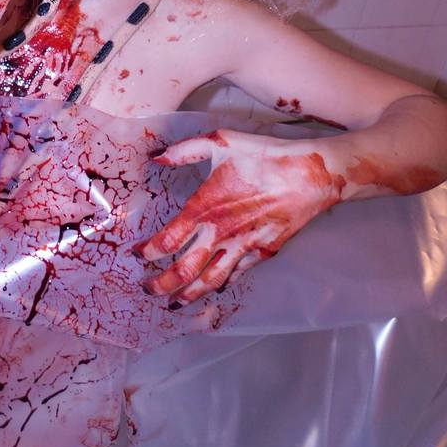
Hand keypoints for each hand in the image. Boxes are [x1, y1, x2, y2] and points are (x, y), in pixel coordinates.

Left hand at [135, 130, 344, 306]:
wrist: (309, 175)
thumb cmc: (264, 156)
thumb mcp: (220, 142)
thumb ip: (184, 150)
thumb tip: (154, 156)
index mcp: (204, 208)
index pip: (167, 241)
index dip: (148, 252)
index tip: (137, 254)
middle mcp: (220, 234)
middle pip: (183, 271)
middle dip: (161, 284)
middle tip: (146, 289)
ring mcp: (242, 248)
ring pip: (209, 281)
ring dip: (188, 295)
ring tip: (173, 304)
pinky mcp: (263, 253)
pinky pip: (236, 275)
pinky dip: (221, 285)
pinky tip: (214, 289)